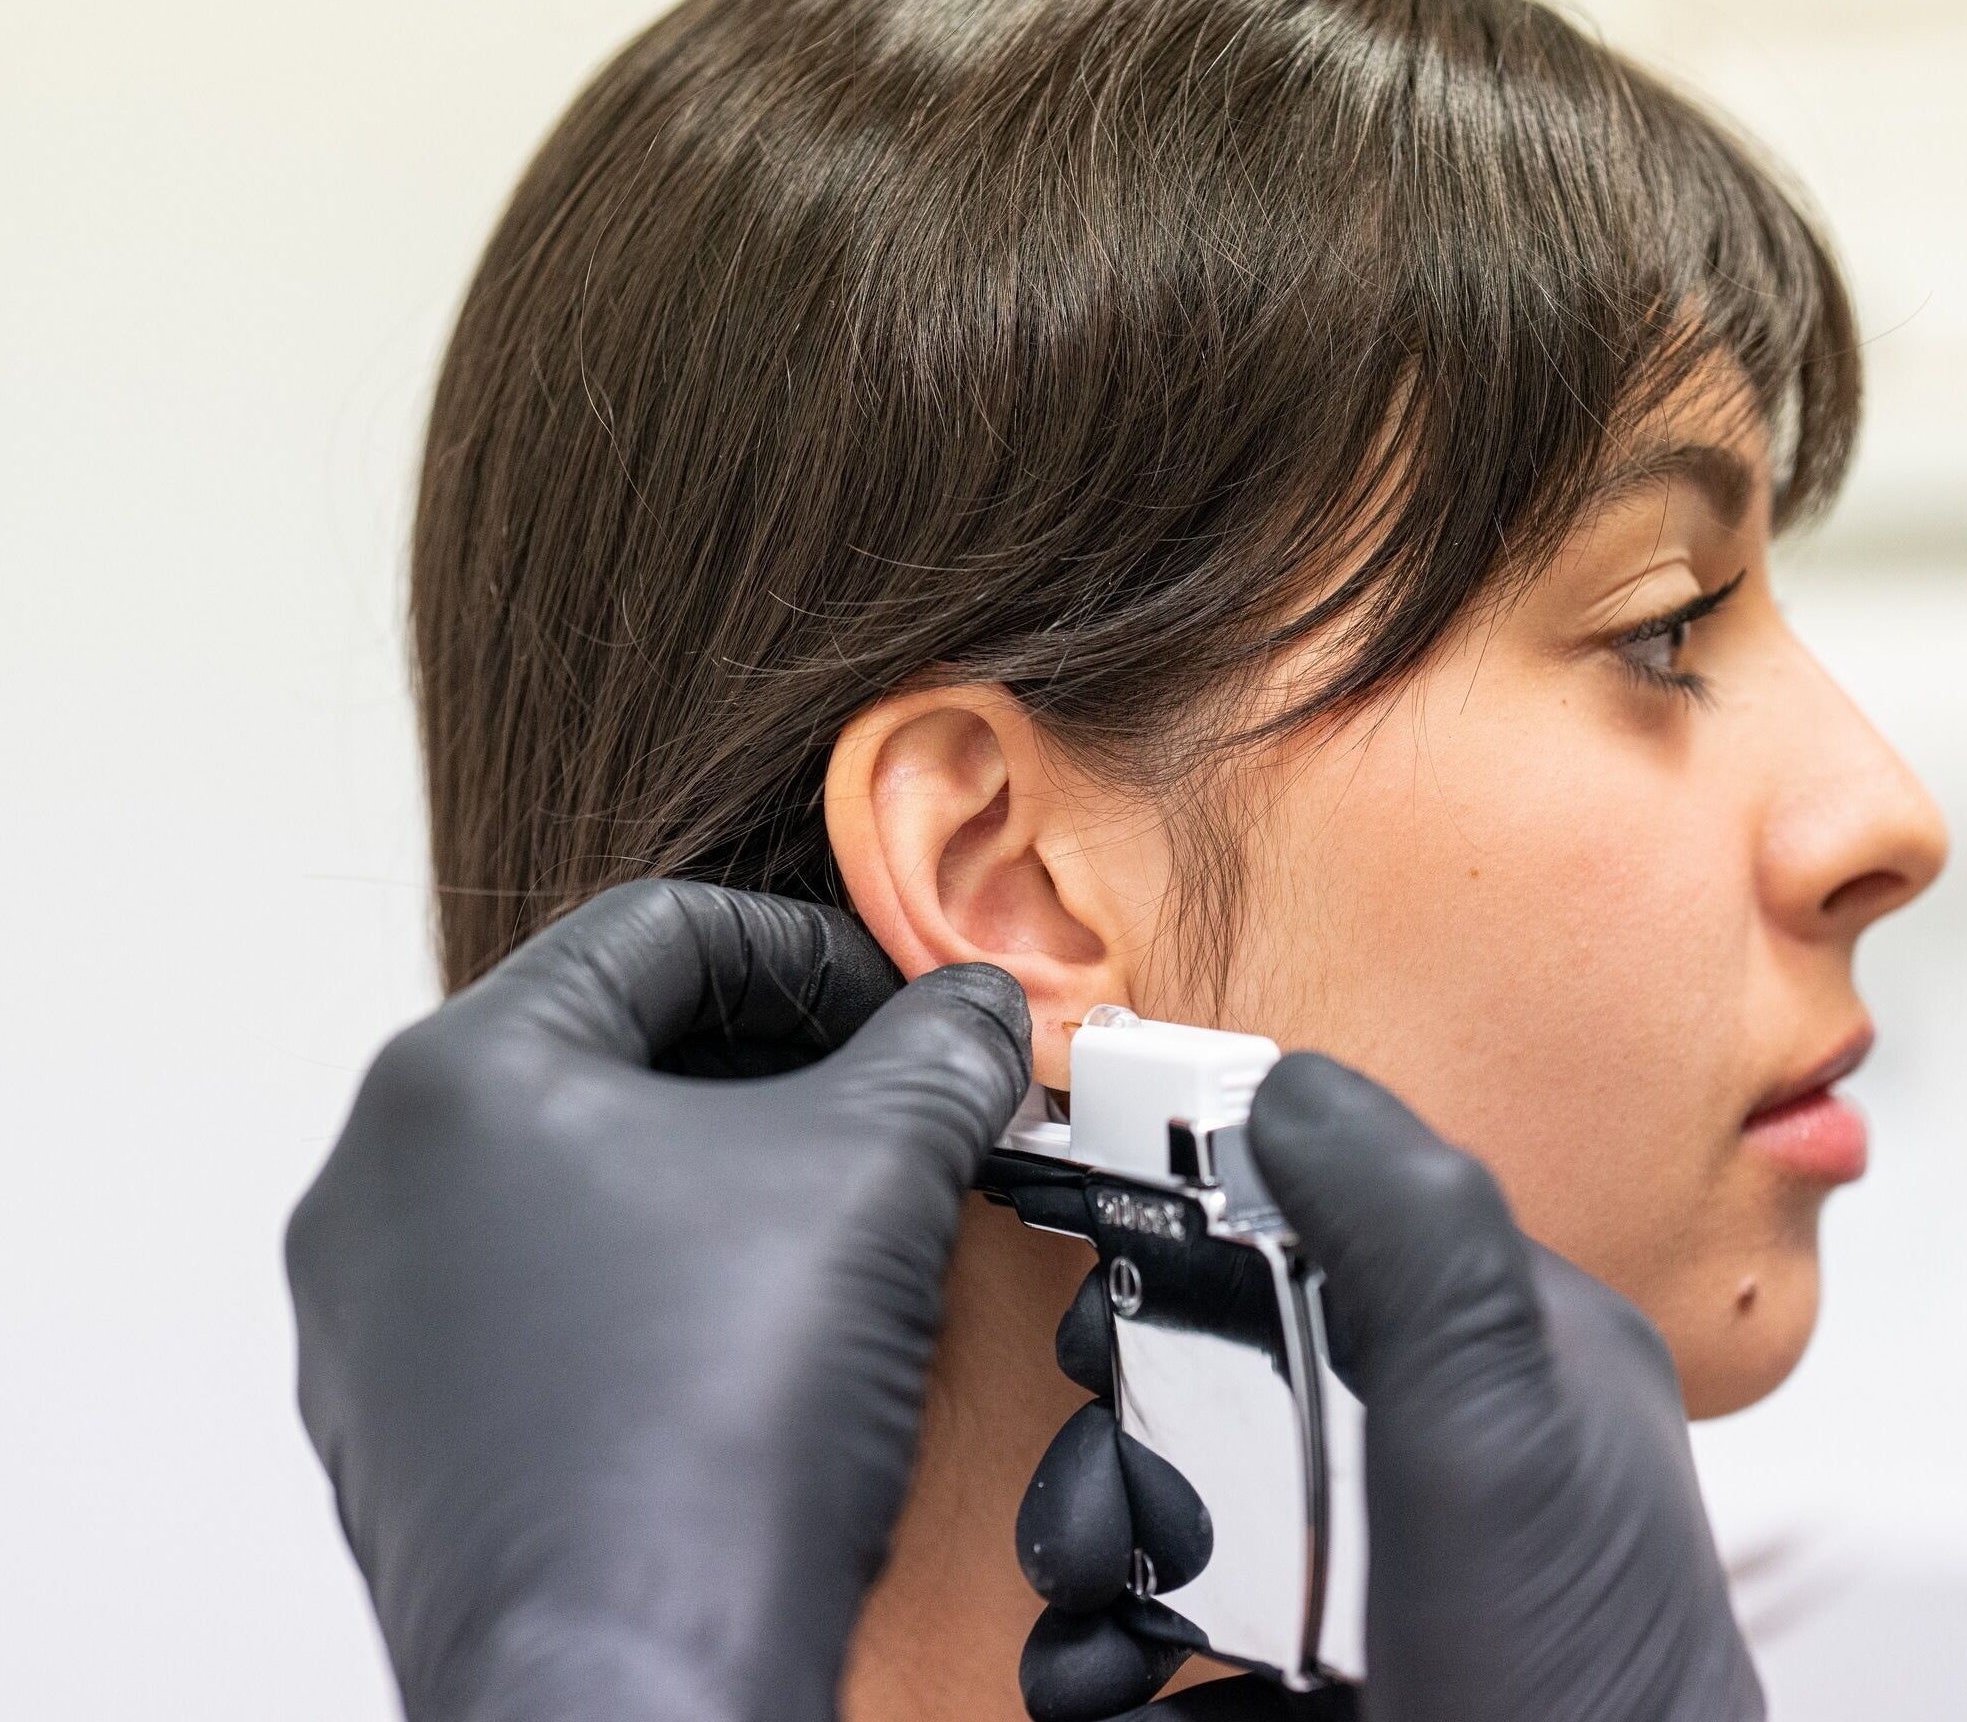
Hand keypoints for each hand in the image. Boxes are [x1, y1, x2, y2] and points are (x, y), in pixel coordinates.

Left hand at [286, 880, 1030, 1721]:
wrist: (635, 1682)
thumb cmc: (717, 1426)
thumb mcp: (880, 1169)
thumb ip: (942, 1048)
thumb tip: (977, 1012)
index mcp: (455, 1079)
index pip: (663, 931)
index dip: (819, 951)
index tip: (909, 1008)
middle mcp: (379, 1188)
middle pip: (612, 1051)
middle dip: (778, 1067)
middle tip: (896, 1105)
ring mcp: (377, 1324)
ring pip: (576, 1183)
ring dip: (724, 1174)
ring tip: (845, 1220)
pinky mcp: (405, 1437)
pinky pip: (545, 1302)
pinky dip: (661, 1282)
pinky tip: (765, 1334)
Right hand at [1013, 1054, 1762, 1721]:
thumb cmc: (1582, 1691)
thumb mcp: (1498, 1431)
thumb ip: (1411, 1235)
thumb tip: (1295, 1088)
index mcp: (1510, 1360)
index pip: (1334, 1226)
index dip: (1205, 1228)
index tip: (1111, 1262)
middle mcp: (1443, 1466)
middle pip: (1225, 1377)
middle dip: (1126, 1425)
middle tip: (1106, 1484)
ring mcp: (1380, 1588)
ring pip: (1180, 1514)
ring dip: (1095, 1549)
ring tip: (1091, 1604)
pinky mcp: (1322, 1693)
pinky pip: (1167, 1647)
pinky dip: (1105, 1666)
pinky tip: (1107, 1690)